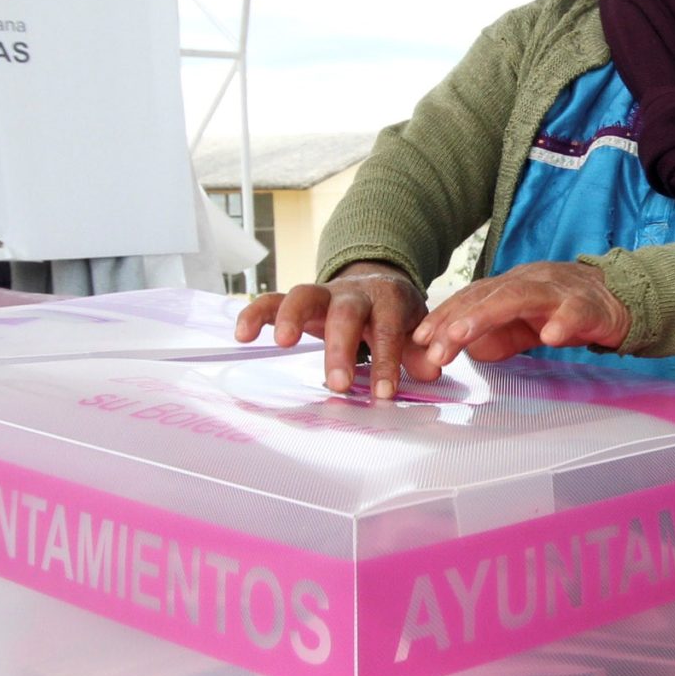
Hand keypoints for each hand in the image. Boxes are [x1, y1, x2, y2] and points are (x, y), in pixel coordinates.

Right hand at [234, 262, 428, 399]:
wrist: (378, 283)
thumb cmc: (394, 316)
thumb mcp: (415, 329)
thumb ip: (421, 351)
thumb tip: (432, 370)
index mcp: (388, 299)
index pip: (387, 328)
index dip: (386, 360)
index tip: (384, 392)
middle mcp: (353, 292)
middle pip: (345, 313)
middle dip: (340, 348)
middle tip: (338, 384)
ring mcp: (323, 293)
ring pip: (304, 295)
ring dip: (292, 317)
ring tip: (283, 344)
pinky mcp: (298, 300)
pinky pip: (272, 300)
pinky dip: (255, 313)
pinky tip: (242, 335)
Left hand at [408, 261, 630, 373]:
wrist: (617, 300)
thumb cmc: (562, 311)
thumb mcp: (519, 327)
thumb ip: (490, 337)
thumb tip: (456, 350)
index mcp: (510, 286)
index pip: (470, 297)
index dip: (443, 316)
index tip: (418, 339)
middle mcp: (529, 282)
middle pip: (488, 295)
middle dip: (457, 319)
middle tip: (434, 345)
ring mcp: (559, 291)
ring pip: (521, 297)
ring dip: (488, 315)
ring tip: (462, 336)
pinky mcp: (589, 305)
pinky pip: (575, 312)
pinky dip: (563, 322)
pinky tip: (551, 337)